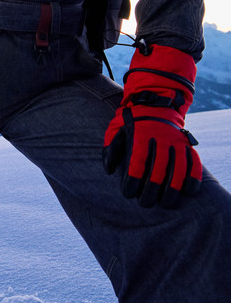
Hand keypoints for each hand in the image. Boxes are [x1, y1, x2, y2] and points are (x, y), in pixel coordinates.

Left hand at [103, 44, 200, 206]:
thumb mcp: (116, 127)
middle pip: (158, 170)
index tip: (128, 193)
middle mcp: (160, 138)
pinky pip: (194, 162)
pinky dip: (193, 177)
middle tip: (146, 204)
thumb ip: (110, 147)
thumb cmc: (132, 117)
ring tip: (166, 203)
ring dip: (173, 189)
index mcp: (140, 135)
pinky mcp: (187, 143)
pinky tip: (189, 191)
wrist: (157, 98)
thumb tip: (108, 170)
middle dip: (151, 190)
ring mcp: (176, 141)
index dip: (133, 180)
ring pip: (177, 169)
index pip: (137, 162)